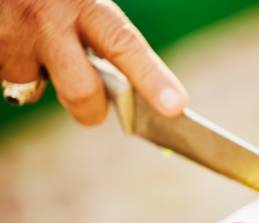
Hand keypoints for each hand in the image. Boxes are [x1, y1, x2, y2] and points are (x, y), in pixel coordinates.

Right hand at [0, 0, 187, 124]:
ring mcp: (11, 33)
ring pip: (32, 83)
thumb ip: (101, 31)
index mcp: (86, 3)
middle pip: (81, 92)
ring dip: (36, 72)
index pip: (124, 45)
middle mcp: (48, 19)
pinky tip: (12, 33)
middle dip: (90, 110)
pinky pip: (5, 70)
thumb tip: (122, 86)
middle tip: (94, 106)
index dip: (151, 79)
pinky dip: (13, 60)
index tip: (176, 106)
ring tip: (34, 38)